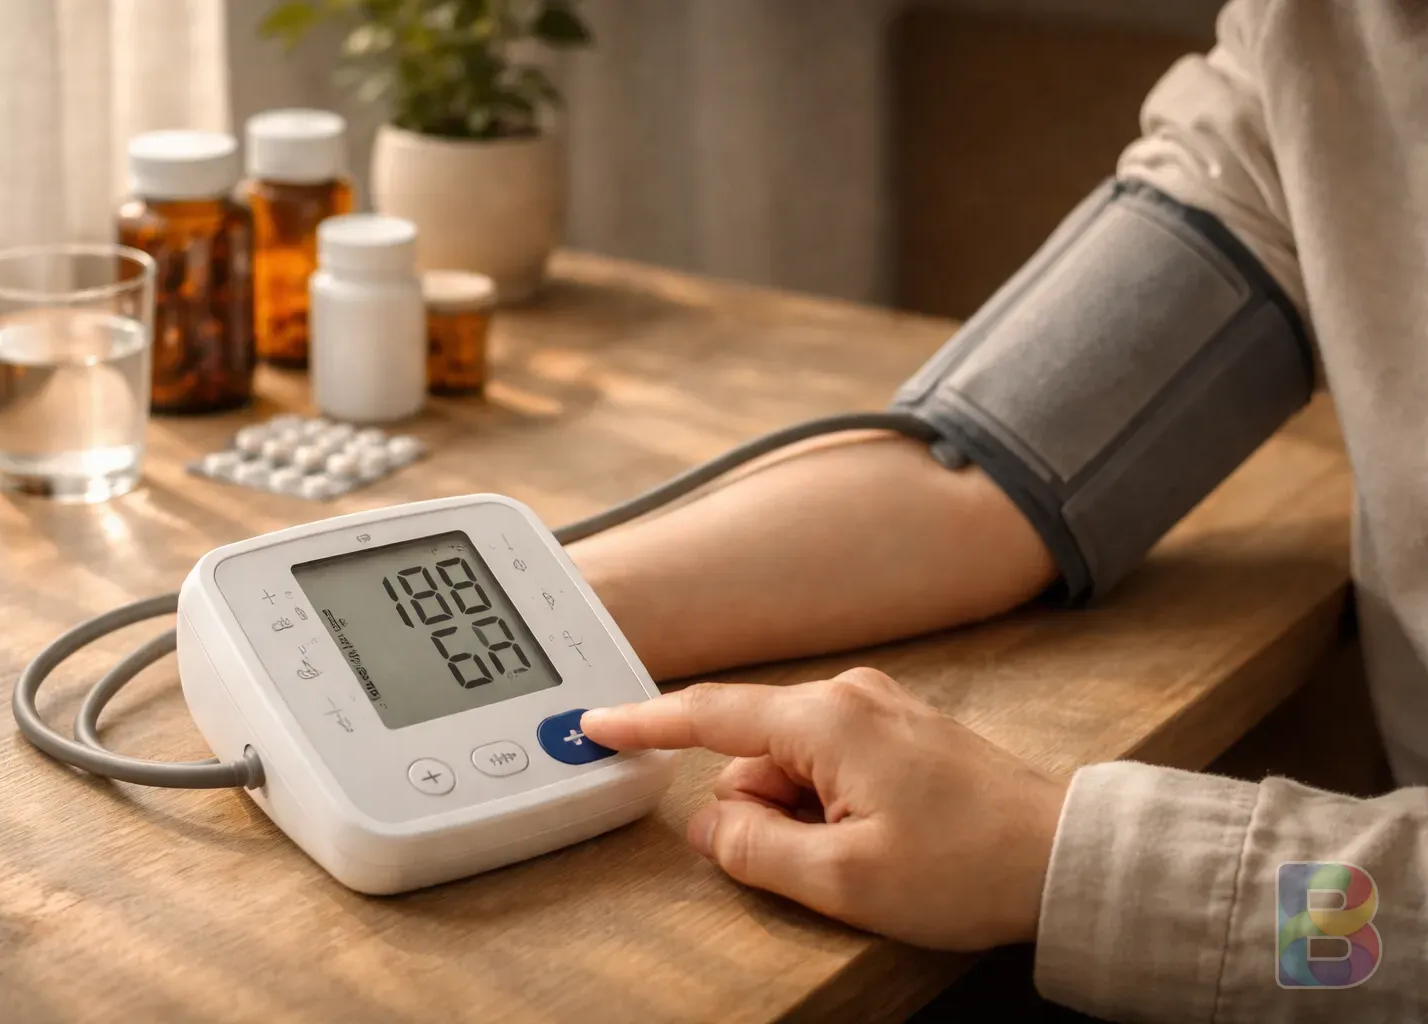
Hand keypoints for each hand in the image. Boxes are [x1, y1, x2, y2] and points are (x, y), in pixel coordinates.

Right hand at [581, 668, 1068, 950]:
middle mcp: (850, 696)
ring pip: (792, 765)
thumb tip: (709, 823)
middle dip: (758, 812)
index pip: (709, 714)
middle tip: (820, 866)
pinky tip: (880, 841)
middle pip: (752, 753)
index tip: (596, 724)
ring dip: (800, 817)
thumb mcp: (844, 879)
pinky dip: (829, 806)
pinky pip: (830, 765)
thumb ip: (755, 848)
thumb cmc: (969, 866)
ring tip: (867, 858)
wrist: (1066, 857)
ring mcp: (878, 710)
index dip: (644, 723)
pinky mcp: (898, 732)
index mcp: (828, 719)